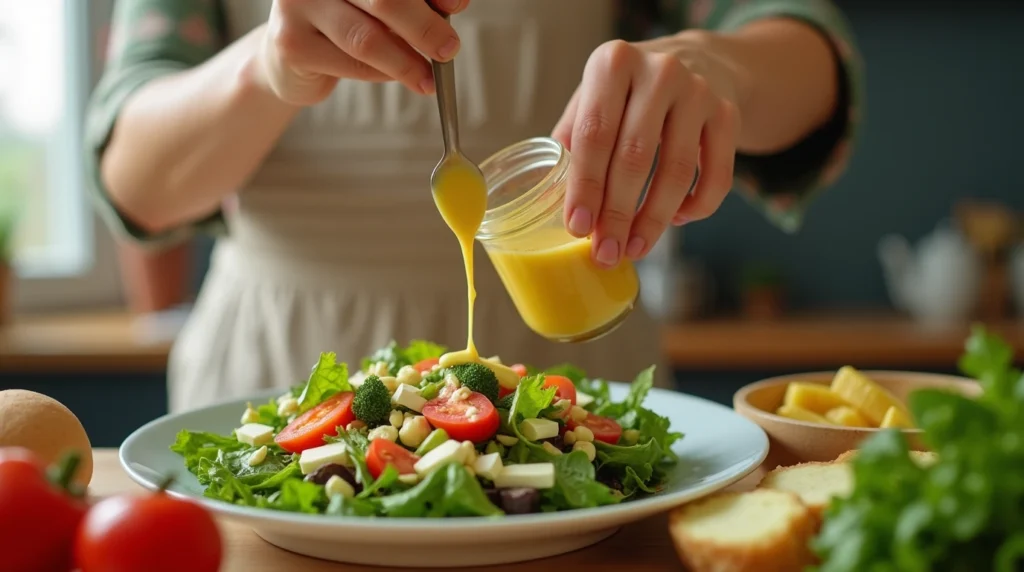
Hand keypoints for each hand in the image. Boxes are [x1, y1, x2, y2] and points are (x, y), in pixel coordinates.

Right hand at [256, 0, 469, 105]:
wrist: (292, 58)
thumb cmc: (346, 23)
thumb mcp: (383, 5)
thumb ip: (415, 1)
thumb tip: (453, 4)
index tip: (456, 5)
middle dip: (424, 26)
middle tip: (448, 49)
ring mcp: (297, 4)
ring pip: (367, 38)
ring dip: (406, 62)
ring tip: (428, 79)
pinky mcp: (292, 42)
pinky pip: (352, 64)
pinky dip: (383, 73)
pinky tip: (397, 76)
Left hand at [552, 34, 742, 267]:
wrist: (700, 61)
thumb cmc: (630, 92)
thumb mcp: (594, 97)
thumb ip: (571, 141)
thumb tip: (552, 202)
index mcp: (613, 63)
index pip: (595, 133)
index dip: (586, 186)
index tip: (579, 228)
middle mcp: (659, 71)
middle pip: (635, 157)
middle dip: (618, 214)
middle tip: (605, 252)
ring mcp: (699, 91)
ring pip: (676, 171)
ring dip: (654, 219)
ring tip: (635, 248)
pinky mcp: (729, 114)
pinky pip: (716, 176)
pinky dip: (696, 207)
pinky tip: (676, 220)